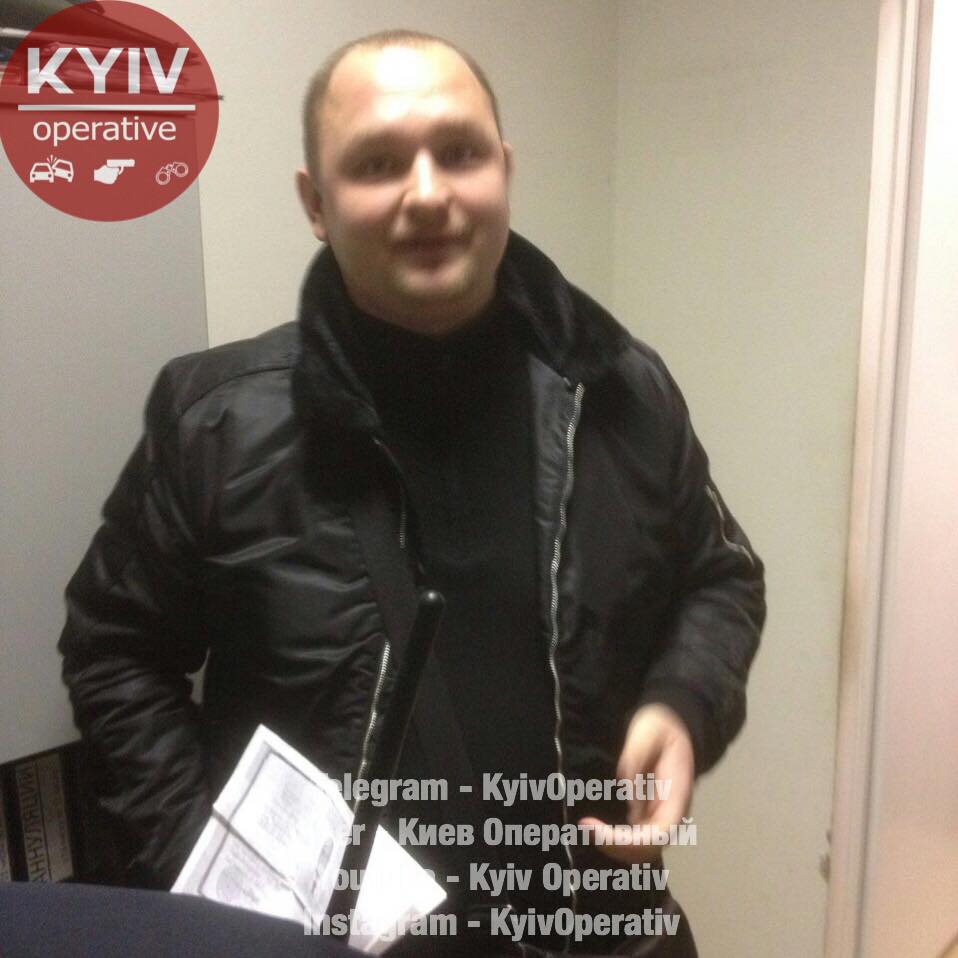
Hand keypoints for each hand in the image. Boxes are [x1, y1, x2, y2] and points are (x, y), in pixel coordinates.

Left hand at [578, 703, 694, 863]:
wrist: (672, 726)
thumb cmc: (659, 727)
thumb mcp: (650, 729)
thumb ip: (637, 758)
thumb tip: (626, 792)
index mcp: (677, 795)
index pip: (659, 834)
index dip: (629, 841)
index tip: (596, 828)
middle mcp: (672, 813)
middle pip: (649, 849)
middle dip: (616, 846)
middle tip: (585, 826)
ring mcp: (661, 816)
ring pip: (642, 849)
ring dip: (615, 846)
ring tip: (587, 826)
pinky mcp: (649, 814)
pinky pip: (635, 837)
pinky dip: (615, 839)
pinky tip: (595, 826)